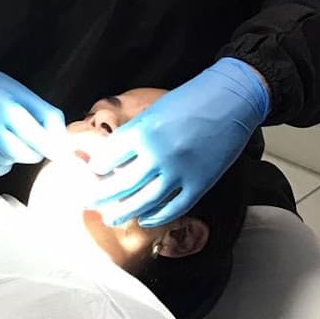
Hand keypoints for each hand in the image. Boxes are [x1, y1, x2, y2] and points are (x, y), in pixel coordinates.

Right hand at [0, 59, 66, 177]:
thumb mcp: (23, 94)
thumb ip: (47, 116)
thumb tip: (64, 143)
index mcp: (4, 105)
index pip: (35, 136)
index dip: (51, 147)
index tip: (62, 154)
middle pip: (22, 154)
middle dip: (34, 151)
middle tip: (33, 141)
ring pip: (7, 162)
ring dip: (15, 155)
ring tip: (9, 136)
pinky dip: (0, 164)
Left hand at [88, 58, 269, 226]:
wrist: (230, 99)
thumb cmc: (190, 100)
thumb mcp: (155, 110)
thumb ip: (136, 133)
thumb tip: (113, 156)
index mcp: (143, 130)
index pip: (109, 157)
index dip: (96, 168)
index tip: (90, 174)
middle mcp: (158, 153)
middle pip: (121, 184)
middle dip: (101, 196)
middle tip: (89, 203)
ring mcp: (179, 171)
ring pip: (144, 202)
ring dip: (125, 212)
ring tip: (111, 218)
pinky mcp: (200, 184)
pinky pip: (173, 208)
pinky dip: (156, 217)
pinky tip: (145, 219)